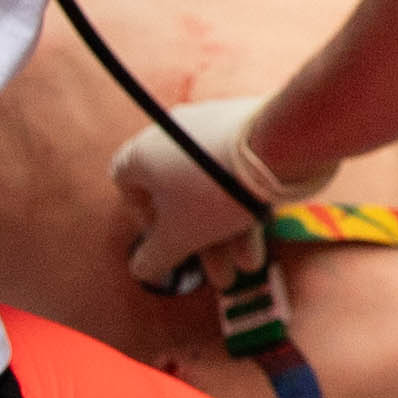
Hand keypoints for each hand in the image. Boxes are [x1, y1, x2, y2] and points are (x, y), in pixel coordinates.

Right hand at [115, 98, 288, 283]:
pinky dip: (243, 199)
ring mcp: (208, 126)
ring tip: (248, 264)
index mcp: (143, 152)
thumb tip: (141, 271)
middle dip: (200, 240)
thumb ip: (154, 257)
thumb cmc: (213, 192)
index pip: (125, 182)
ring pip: (210, 186)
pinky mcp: (242, 124)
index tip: (163, 239)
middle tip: (218, 272)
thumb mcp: (179, 236)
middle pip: (177, 194)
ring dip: (226, 229)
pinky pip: (232, 167)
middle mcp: (172, 133)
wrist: (273, 147)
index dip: (141, 215)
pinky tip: (263, 233)